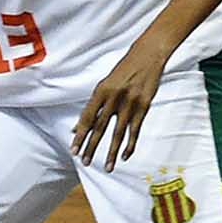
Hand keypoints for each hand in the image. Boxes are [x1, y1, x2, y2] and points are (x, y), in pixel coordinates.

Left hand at [72, 41, 171, 163]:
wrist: (147, 56)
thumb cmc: (124, 70)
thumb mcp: (105, 84)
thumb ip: (93, 106)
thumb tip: (77, 127)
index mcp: (101, 90)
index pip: (87, 118)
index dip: (80, 135)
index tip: (74, 150)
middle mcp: (114, 97)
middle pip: (100, 127)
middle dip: (92, 147)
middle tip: (85, 162)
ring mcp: (130, 103)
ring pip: (118, 132)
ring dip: (112, 151)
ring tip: (107, 166)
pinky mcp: (144, 106)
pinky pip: (135, 130)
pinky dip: (130, 144)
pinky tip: (125, 156)